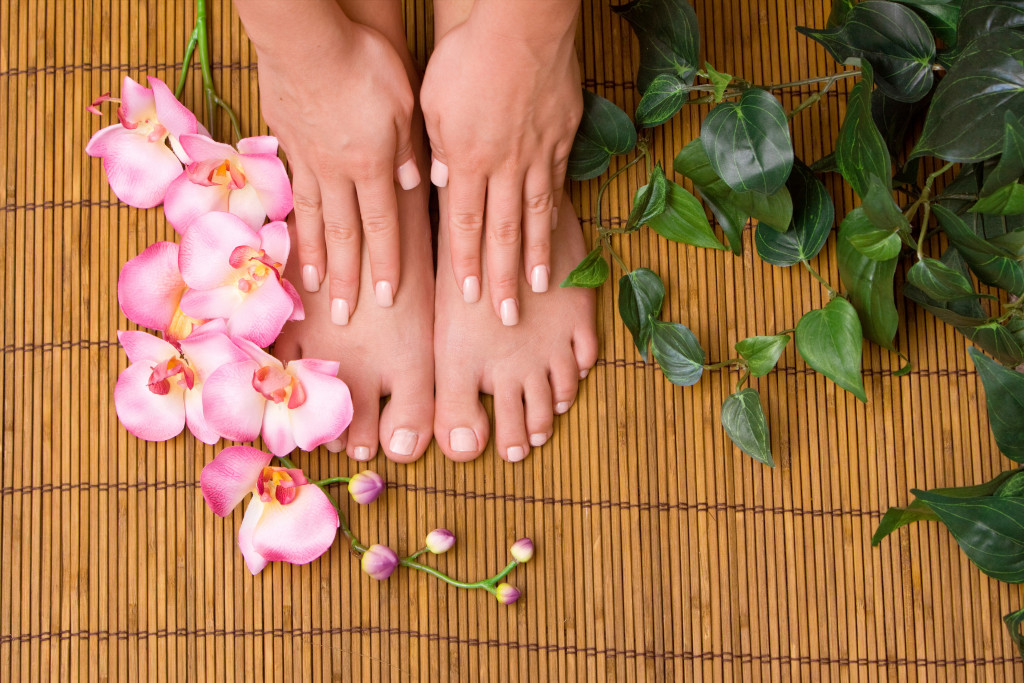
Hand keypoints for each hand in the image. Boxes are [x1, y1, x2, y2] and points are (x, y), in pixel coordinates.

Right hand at [250, 5, 417, 323]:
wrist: (306, 35)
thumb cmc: (363, 60)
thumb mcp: (404, 102)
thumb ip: (408, 147)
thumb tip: (415, 185)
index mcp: (373, 163)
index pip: (384, 226)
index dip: (387, 264)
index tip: (387, 298)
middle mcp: (338, 171)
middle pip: (345, 235)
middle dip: (346, 278)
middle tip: (342, 315)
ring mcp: (307, 160)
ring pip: (315, 219)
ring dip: (315, 257)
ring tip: (313, 287)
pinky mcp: (286, 142)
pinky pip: (292, 191)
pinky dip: (294, 220)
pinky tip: (293, 238)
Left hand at [420, 8, 581, 323]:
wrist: (522, 22)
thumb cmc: (468, 54)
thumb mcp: (432, 99)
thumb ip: (436, 145)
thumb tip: (438, 180)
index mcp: (467, 160)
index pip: (464, 225)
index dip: (467, 265)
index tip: (470, 297)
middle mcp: (505, 166)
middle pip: (504, 233)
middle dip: (504, 278)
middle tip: (508, 316)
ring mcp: (539, 154)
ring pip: (536, 216)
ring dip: (537, 256)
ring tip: (542, 288)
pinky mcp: (563, 137)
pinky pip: (558, 184)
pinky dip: (556, 214)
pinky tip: (557, 233)